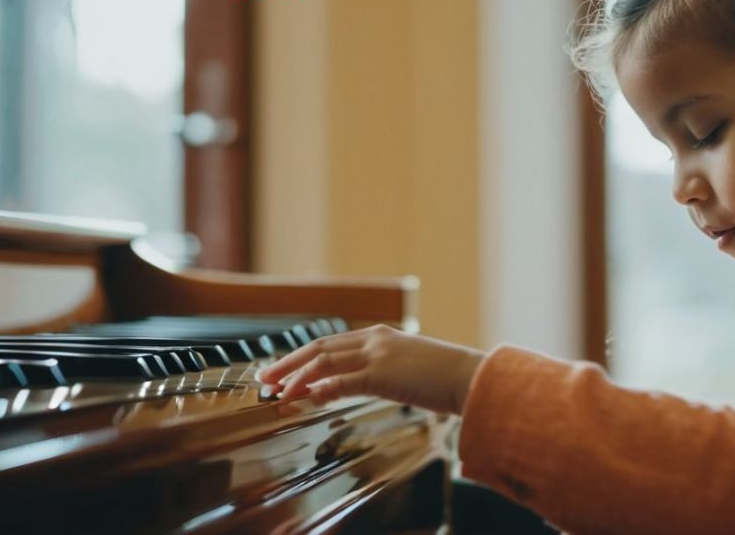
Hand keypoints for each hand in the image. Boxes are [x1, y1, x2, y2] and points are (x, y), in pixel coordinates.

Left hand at [254, 324, 485, 414]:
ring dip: (296, 377)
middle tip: (265, 378)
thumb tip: (348, 388)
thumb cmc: (445, 377)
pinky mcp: (382, 374)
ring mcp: (377, 354)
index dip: (302, 356)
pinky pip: (340, 381)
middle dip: (288, 363)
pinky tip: (304, 399)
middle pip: (319, 348)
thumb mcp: (407, 370)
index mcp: (380, 335)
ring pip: (324, 361)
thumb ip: (377, 375)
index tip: (283, 369)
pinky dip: (318, 389)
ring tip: (277, 392)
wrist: (470, 376)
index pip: (331, 343)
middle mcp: (375, 339)